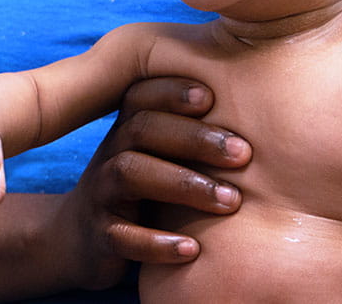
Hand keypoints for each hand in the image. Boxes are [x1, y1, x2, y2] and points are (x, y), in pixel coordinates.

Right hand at [54, 77, 249, 289]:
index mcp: (127, 130)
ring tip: (231, 201)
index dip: (172, 92)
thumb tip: (261, 110)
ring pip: (131, 174)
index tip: (212, 97)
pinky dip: (157, 243)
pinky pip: (122, 236)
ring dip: (183, 184)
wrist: (81, 236)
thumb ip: (190, 133)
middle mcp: (111, 154)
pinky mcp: (100, 235)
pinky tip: (193, 249)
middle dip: (195, 138)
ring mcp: (101, 194)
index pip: (142, 97)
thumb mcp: (157, 156)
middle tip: (244, 154)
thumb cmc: (141, 190)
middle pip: (142, 129)